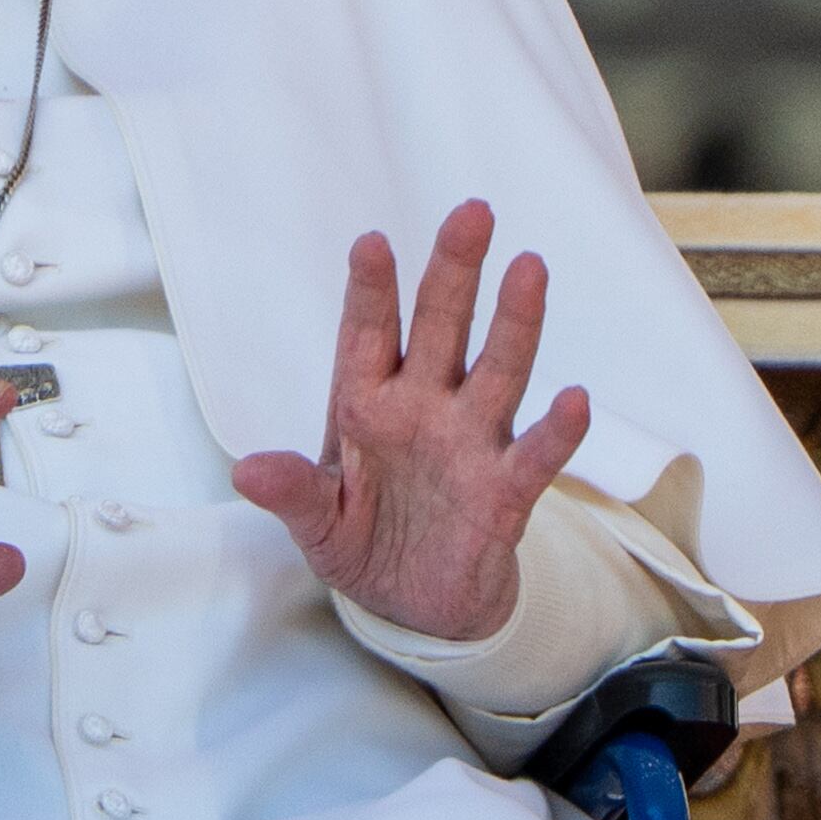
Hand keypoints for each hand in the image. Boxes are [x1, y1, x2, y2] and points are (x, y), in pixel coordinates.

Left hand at [230, 199, 587, 644]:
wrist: (414, 607)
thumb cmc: (361, 543)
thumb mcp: (315, 522)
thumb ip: (290, 493)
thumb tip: (246, 471)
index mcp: (367, 404)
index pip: (367, 335)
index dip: (371, 291)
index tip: (370, 243)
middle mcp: (422, 409)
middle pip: (440, 329)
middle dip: (454, 272)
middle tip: (472, 212)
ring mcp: (468, 444)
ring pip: (496, 371)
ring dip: (513, 323)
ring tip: (529, 268)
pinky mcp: (504, 492)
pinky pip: (534, 456)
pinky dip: (555, 432)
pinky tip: (574, 400)